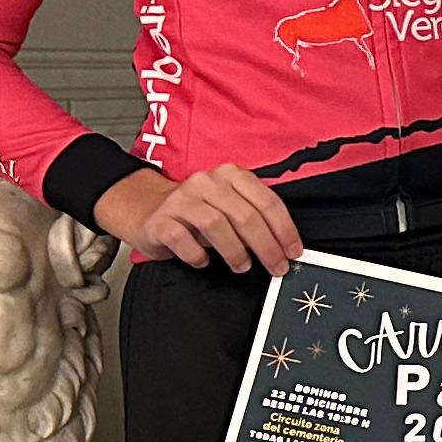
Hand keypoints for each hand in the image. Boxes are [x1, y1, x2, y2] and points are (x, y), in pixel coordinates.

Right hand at [99, 163, 298, 273]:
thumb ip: (255, 217)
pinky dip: (198, 255)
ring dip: (235, 251)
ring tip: (242, 265)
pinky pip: (183, 240)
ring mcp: (181, 199)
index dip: (284, 229)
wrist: (148, 210)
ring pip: (216, 225)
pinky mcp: (160, 220)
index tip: (293, 251)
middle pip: (245, 215)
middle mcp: (207, 182)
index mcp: (231, 175)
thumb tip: (283, 246)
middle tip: (275, 267)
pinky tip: (204, 261)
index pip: (266, 201)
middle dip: (266, 246)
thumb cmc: (197, 212)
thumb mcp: (230, 205)